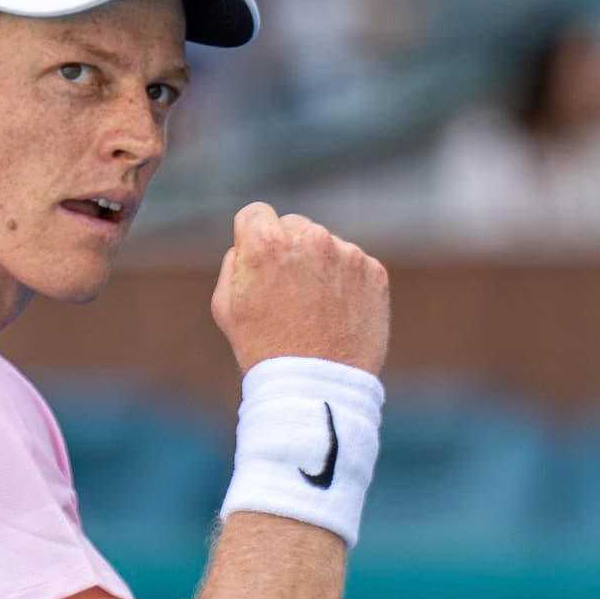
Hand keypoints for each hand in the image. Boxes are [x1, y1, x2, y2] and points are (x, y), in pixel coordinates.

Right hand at [210, 201, 389, 376]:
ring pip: (326, 246)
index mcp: (266, 242)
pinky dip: (345, 284)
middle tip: (286, 293)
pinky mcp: (374, 272)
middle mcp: (309, 238)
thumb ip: (236, 261)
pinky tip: (335, 314)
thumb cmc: (262, 348)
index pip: (255, 213)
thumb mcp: (225, 305)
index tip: (258, 261)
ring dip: (318, 267)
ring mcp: (346, 253)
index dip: (252, 238)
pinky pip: (353, 266)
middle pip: (293, 226)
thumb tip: (250, 244)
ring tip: (313, 310)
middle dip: (288, 250)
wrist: (315, 384)